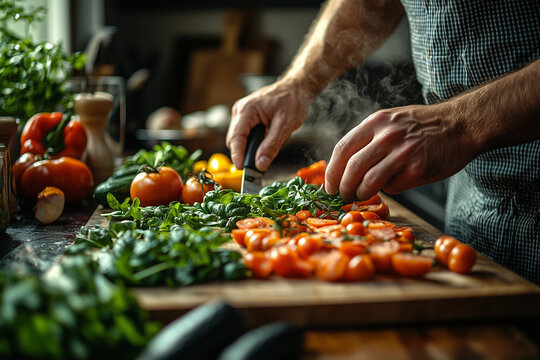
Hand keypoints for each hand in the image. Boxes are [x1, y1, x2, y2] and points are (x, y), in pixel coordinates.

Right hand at [226, 79, 312, 170]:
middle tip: (260, 165)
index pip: (236, 137)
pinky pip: (247, 135)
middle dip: (246, 153)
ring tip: (269, 144)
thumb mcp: (284, 125)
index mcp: (246, 110)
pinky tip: (268, 138)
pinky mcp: (247, 118)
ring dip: (251, 147)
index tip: (242, 169)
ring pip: (241, 139)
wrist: (297, 88)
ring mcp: (242, 114)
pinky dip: (255, 142)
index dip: (238, 155)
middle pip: (235, 140)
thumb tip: (260, 164)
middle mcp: (240, 111)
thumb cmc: (292, 100)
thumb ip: (271, 146)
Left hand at [324, 104, 479, 201]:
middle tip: (342, 197)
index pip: (342, 149)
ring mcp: (403, 152)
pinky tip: (398, 182)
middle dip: (343, 188)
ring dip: (362, 194)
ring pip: (369, 182)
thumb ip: (368, 139)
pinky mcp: (418, 168)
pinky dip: (390, 190)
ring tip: (362, 195)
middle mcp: (387, 135)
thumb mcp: (391, 121)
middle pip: (352, 168)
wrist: (462, 124)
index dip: (331, 172)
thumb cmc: (422, 126)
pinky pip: (393, 187)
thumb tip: (342, 168)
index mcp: (376, 122)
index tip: (328, 186)